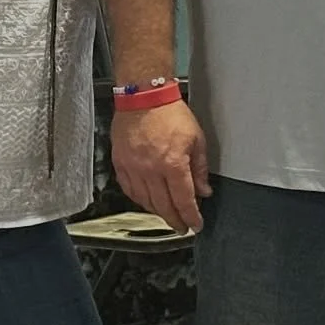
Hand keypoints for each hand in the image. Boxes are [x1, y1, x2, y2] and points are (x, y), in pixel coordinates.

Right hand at [111, 101, 211, 233]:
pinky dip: (140, 200)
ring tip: (168, 216)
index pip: (184, 200)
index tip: (195, 225)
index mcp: (173, 164)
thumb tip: (204, 190)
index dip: (191, 216)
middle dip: (175, 220)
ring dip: (158, 212)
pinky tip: (148, 202)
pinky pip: (130, 190)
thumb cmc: (170, 113)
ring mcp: (133, 169)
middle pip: (164, 206)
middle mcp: (151, 170)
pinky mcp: (120, 164)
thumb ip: (200, 168)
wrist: (143, 97)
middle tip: (182, 227)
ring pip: (146, 201)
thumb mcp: (196, 139)